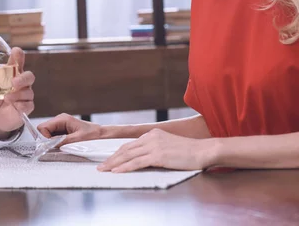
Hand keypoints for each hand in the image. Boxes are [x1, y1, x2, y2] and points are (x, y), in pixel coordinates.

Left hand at [0, 47, 34, 137]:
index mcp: (11, 74)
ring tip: (6, 98)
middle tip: (13, 82)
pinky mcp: (27, 107)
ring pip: (28, 92)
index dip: (18, 56)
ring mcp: (25, 95)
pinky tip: (16, 106)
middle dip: (22, 78)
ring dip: (17, 95)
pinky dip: (22, 105)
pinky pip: (29, 105)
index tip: (16, 51)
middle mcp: (21, 83)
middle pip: (29, 76)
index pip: (18, 62)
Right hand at [37, 113, 101, 145]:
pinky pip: (54, 137)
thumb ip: (61, 141)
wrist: (103, 135)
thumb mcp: (77, 139)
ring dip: (52, 142)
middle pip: (44, 130)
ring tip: (63, 145)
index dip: (44, 137)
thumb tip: (49, 144)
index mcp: (62, 119)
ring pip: (48, 134)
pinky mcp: (64, 131)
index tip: (50, 145)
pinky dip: (56, 142)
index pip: (43, 127)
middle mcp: (60, 120)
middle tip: (56, 146)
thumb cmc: (94, 135)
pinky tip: (64, 145)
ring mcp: (61, 125)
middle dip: (47, 140)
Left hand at [98, 129, 215, 172]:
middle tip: (101, 166)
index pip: (130, 145)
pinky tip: (116, 171)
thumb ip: (156, 150)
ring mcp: (154, 146)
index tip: (109, 160)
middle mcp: (151, 137)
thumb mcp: (169, 147)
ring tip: (104, 170)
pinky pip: (137, 162)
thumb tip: (144, 160)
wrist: (204, 151)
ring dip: (114, 163)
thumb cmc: (190, 152)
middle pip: (126, 149)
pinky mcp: (158, 155)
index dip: (118, 153)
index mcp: (153, 134)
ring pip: (128, 155)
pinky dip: (125, 167)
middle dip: (112, 158)